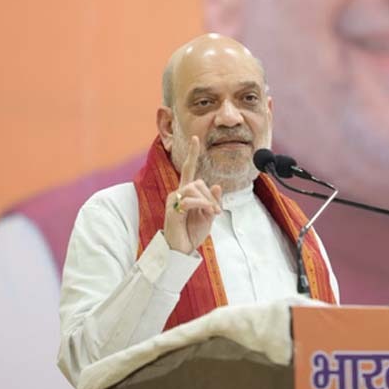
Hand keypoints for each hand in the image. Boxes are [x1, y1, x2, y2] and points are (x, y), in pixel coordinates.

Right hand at [163, 136, 222, 253]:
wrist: (181, 250)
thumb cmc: (192, 233)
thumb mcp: (208, 216)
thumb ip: (213, 201)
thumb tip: (216, 185)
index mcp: (187, 193)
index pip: (189, 169)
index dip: (192, 154)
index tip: (195, 138)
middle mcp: (178, 193)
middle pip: (198, 182)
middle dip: (211, 196)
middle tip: (216, 212)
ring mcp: (174, 201)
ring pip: (194, 189)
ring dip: (208, 202)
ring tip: (212, 214)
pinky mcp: (172, 210)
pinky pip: (190, 200)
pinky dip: (202, 205)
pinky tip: (207, 213)